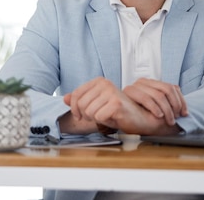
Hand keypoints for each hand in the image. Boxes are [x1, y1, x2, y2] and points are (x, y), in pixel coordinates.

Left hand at [62, 77, 179, 134]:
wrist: (138, 118)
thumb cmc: (117, 112)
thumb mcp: (95, 105)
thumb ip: (80, 101)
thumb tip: (65, 98)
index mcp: (98, 81)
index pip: (75, 95)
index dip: (75, 109)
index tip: (81, 115)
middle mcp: (105, 83)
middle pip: (81, 104)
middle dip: (87, 115)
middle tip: (98, 116)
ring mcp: (111, 91)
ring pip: (89, 111)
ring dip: (96, 119)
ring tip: (106, 116)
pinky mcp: (116, 102)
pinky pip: (99, 117)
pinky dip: (104, 122)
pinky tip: (113, 118)